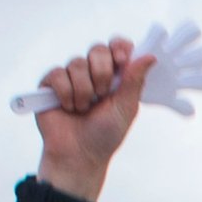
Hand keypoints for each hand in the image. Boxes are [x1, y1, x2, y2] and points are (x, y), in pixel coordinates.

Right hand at [30, 38, 157, 197]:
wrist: (80, 154)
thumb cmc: (105, 135)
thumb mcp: (126, 108)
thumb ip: (135, 80)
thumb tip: (150, 56)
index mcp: (115, 77)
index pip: (118, 47)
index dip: (119, 48)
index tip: (121, 61)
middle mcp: (93, 73)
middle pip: (98, 49)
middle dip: (102, 73)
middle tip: (102, 95)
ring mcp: (71, 76)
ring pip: (77, 63)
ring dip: (84, 91)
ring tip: (84, 109)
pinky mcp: (51, 83)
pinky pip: (58, 74)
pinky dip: (66, 94)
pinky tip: (68, 107)